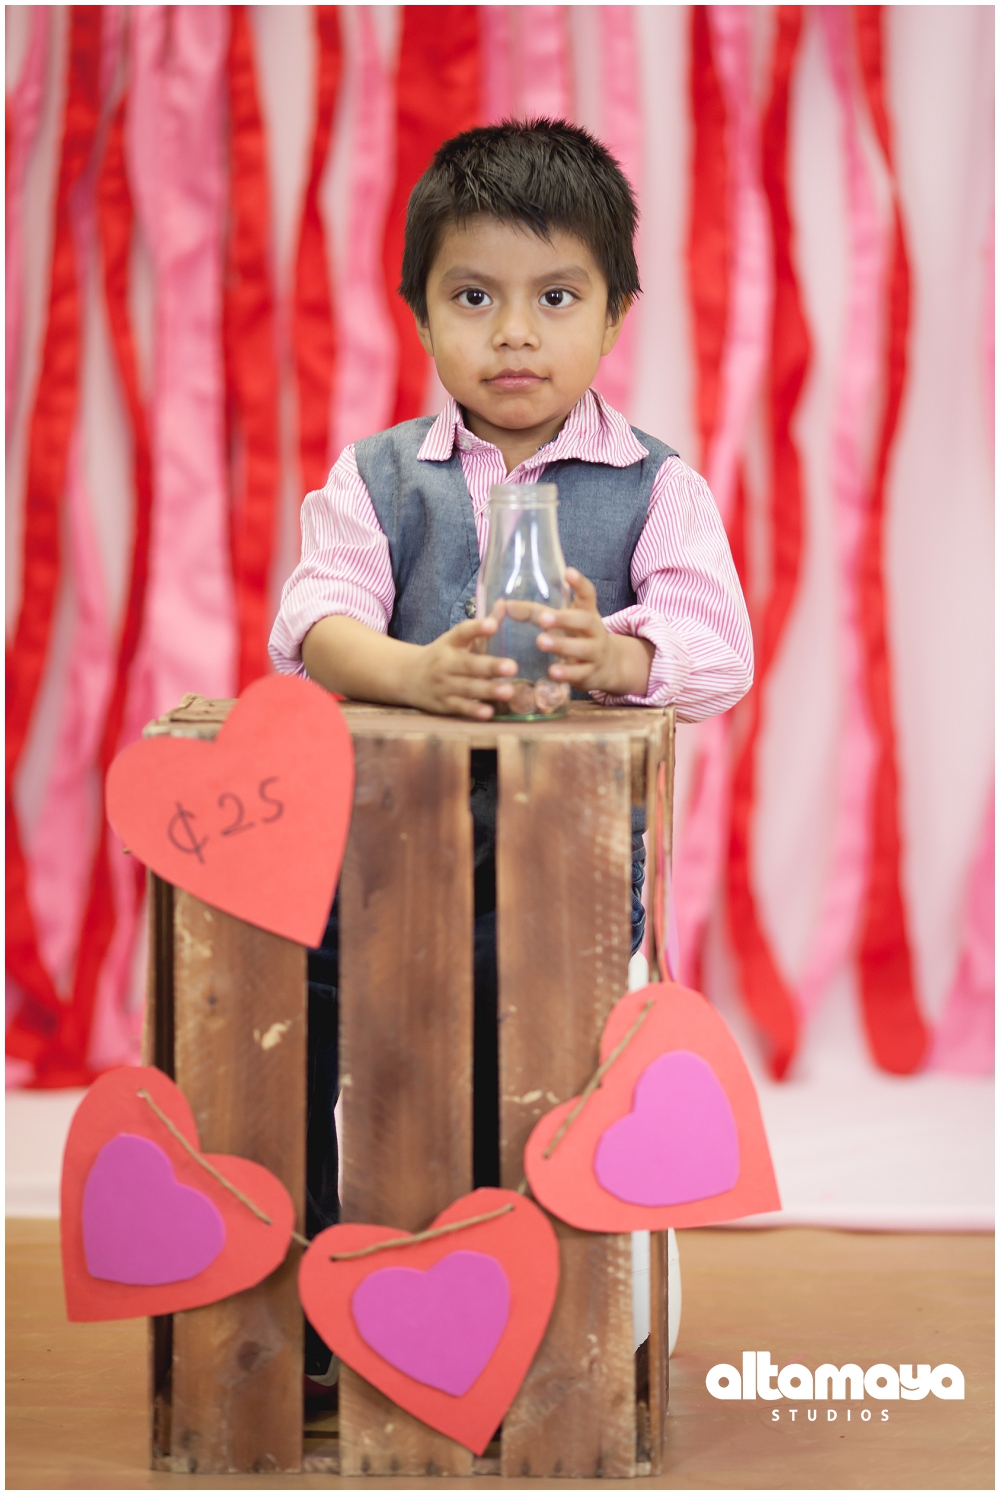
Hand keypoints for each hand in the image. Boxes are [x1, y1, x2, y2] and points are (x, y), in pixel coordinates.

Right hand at [405, 616, 517, 719]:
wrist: (406, 676)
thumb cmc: (442, 656)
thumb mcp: (456, 640)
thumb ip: (481, 626)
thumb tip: (505, 604)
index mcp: (449, 643)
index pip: (462, 632)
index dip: (477, 628)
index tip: (492, 625)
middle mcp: (445, 663)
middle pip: (468, 664)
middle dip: (490, 666)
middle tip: (513, 667)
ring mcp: (443, 685)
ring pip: (467, 688)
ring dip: (488, 690)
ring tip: (509, 691)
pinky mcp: (443, 704)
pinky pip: (459, 708)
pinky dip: (473, 711)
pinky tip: (488, 712)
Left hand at [534, 568, 653, 696]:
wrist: (607, 667)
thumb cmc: (577, 638)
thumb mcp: (564, 624)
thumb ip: (537, 614)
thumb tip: (504, 605)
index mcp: (587, 613)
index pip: (588, 595)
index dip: (579, 583)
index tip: (568, 572)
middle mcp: (595, 631)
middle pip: (587, 620)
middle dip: (565, 618)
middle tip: (543, 618)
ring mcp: (596, 653)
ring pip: (584, 648)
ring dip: (563, 645)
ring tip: (541, 642)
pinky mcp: (591, 674)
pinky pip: (580, 674)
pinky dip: (567, 673)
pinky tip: (552, 672)